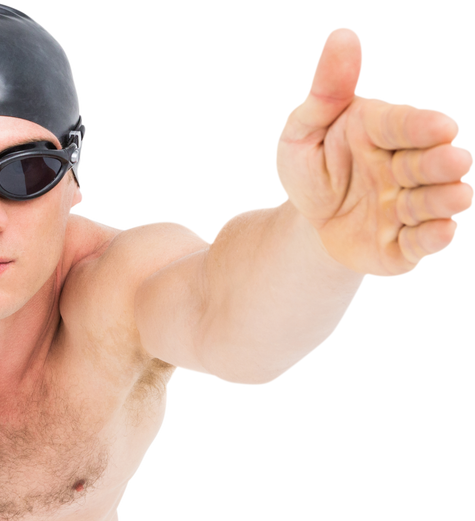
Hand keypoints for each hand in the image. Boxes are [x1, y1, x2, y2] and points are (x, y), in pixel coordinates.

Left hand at [273, 26, 474, 279]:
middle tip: (455, 161)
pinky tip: (443, 231)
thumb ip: (325, 91)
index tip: (442, 126)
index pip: (404, 124)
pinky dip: (432, 239)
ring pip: (431, 203)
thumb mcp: (301, 129)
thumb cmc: (309, 165)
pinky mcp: (402, 246)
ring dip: (444, 200)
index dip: (422, 127)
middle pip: (427, 163)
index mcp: (382, 131)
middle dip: (441, 163)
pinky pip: (419, 244)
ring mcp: (407, 207)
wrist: (306, 222)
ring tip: (457, 196)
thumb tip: (342, 34)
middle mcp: (404, 167)